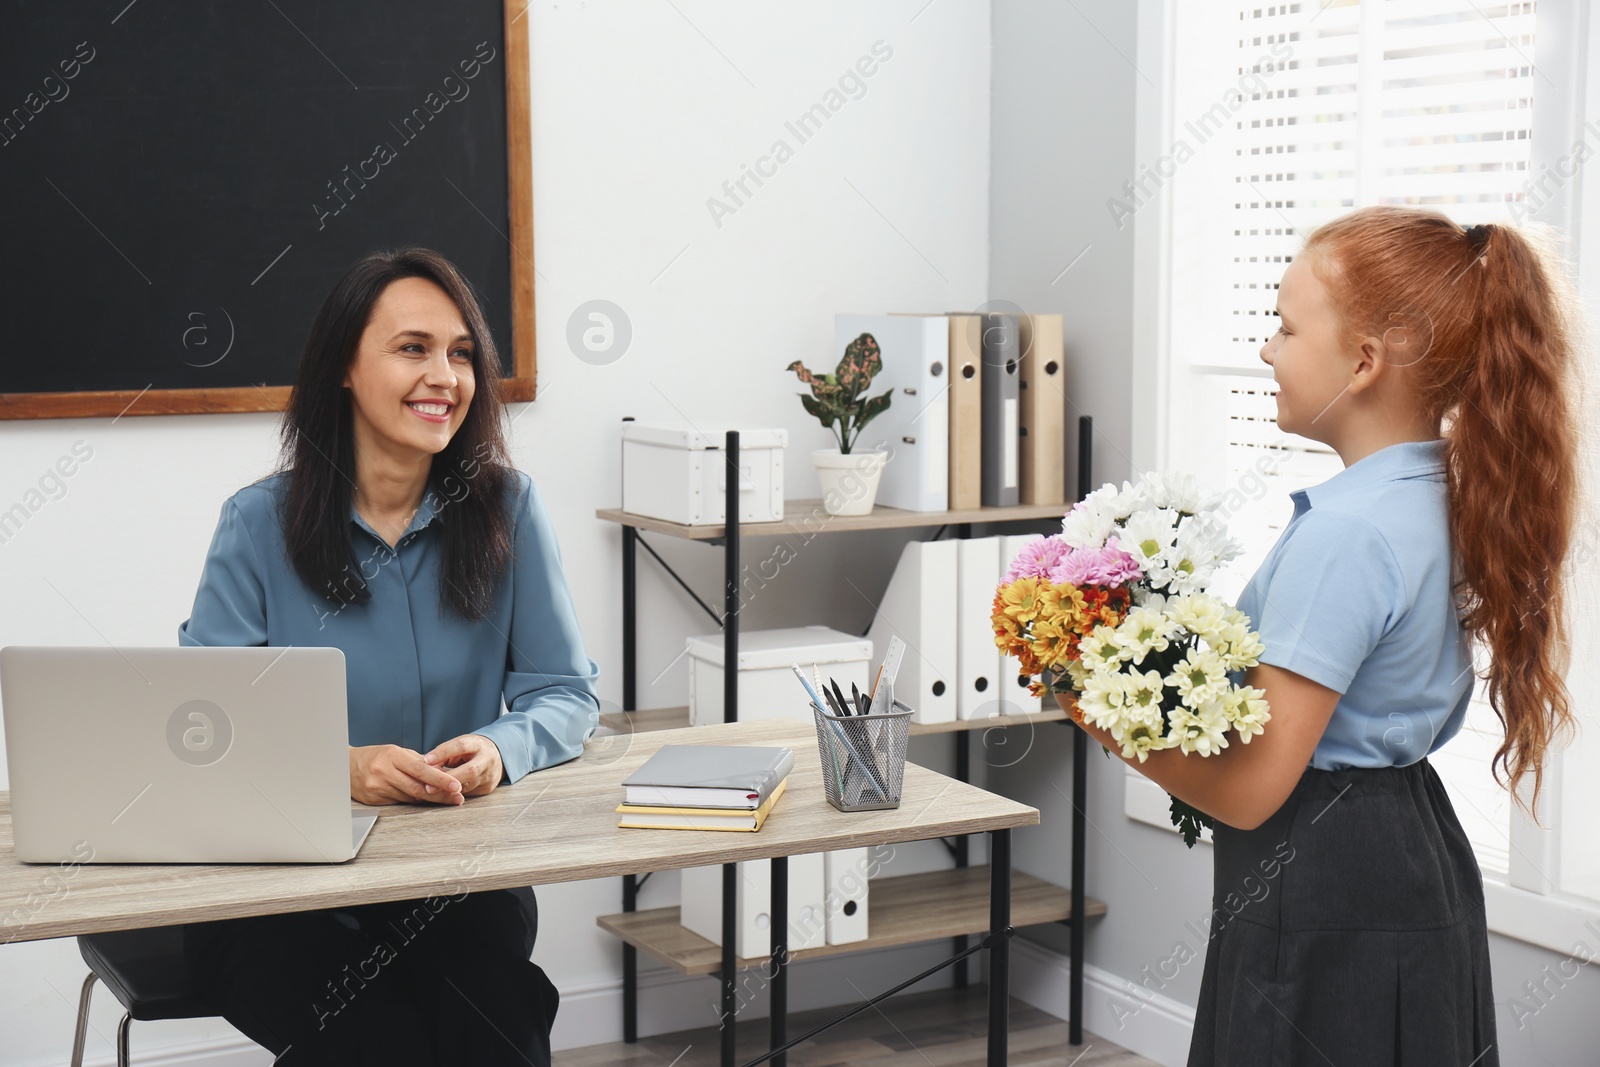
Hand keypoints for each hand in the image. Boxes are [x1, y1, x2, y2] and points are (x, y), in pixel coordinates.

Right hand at [350, 744, 465, 805]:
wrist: (344, 766)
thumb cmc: (375, 756)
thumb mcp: (396, 752)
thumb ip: (418, 761)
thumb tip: (444, 770)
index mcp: (392, 756)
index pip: (421, 769)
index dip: (440, 779)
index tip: (456, 785)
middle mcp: (383, 772)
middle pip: (417, 787)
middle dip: (440, 793)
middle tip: (457, 797)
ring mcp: (377, 788)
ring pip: (410, 797)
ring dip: (430, 799)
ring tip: (447, 798)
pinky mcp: (374, 800)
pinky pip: (400, 802)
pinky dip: (414, 801)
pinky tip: (424, 799)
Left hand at [425, 733, 503, 797]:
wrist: (496, 757)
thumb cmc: (470, 752)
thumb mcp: (459, 748)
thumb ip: (444, 756)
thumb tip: (426, 768)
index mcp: (478, 744)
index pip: (461, 746)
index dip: (443, 752)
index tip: (427, 760)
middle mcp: (487, 759)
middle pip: (470, 770)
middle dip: (449, 779)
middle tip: (429, 787)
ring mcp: (489, 775)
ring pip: (468, 786)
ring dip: (448, 790)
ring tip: (431, 793)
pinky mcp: (487, 788)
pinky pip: (468, 794)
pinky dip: (454, 795)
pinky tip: (442, 795)